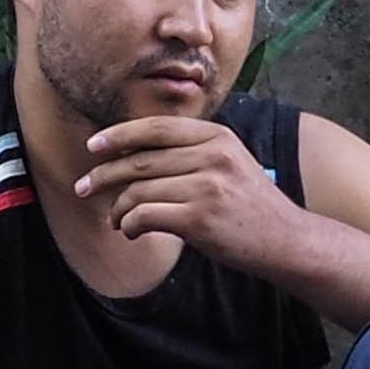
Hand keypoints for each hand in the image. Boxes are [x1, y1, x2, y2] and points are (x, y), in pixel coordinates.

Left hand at [71, 117, 302, 268]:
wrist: (286, 240)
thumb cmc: (249, 205)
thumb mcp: (230, 162)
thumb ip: (191, 152)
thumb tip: (131, 153)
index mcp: (217, 136)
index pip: (155, 128)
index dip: (119, 136)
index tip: (93, 147)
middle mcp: (212, 155)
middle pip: (139, 160)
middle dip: (103, 175)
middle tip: (83, 188)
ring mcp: (206, 186)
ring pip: (137, 191)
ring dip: (117, 208)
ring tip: (116, 220)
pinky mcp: (199, 218)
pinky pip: (144, 216)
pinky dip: (130, 225)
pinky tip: (132, 231)